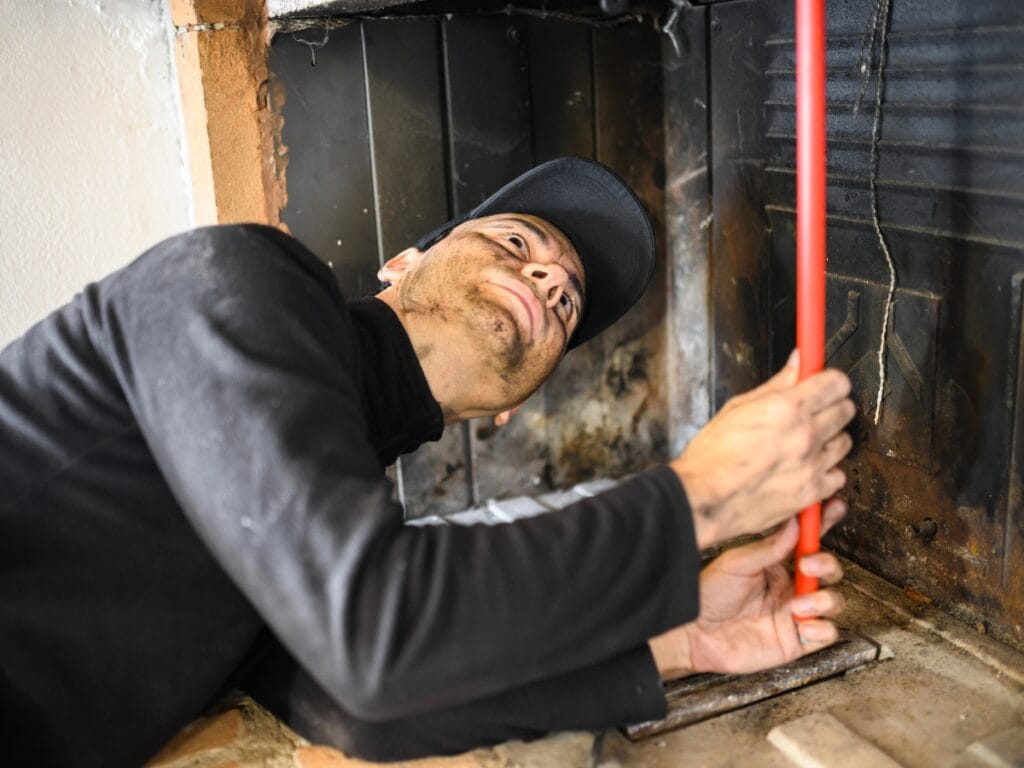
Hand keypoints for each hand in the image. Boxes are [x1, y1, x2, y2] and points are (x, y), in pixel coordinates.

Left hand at [648, 498, 846, 680]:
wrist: (696, 634)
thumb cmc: (709, 595)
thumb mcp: (736, 564)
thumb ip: (768, 548)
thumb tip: (794, 523)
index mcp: (776, 563)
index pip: (807, 541)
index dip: (824, 523)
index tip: (835, 507)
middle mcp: (790, 586)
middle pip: (828, 570)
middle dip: (826, 564)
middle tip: (807, 565)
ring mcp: (795, 612)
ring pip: (833, 600)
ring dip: (824, 599)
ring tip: (798, 604)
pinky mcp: (796, 640)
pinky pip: (826, 634)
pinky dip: (822, 629)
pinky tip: (804, 624)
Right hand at [671, 350, 854, 548]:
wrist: (703, 499)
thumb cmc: (711, 457)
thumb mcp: (736, 408)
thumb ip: (775, 386)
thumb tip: (796, 364)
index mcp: (787, 408)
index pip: (836, 383)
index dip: (829, 381)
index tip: (822, 383)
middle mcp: (805, 435)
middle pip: (845, 410)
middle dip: (831, 406)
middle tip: (812, 411)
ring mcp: (812, 466)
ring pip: (844, 442)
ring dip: (829, 439)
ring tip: (805, 442)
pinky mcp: (812, 493)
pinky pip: (837, 476)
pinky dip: (826, 471)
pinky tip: (807, 467)